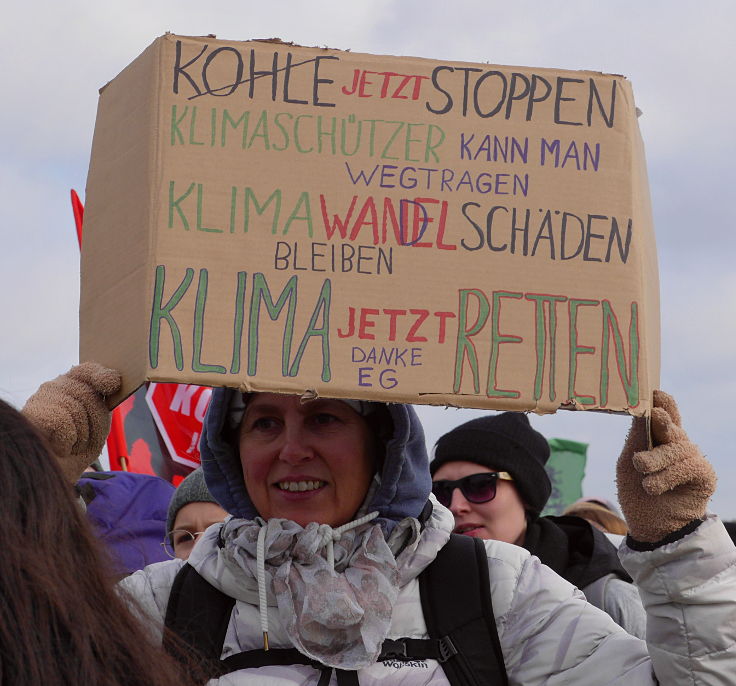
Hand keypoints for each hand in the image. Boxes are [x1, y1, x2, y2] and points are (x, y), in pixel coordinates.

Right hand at [22, 363, 120, 481]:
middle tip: (84, 441)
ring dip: (81, 436)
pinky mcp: (30, 415)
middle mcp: (53, 388)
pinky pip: (61, 421)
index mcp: (71, 386)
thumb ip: (104, 401)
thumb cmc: (77, 449)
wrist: (54, 477)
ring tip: (70, 445)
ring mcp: (39, 400)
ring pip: (76, 409)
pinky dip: (66, 441)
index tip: (112, 383)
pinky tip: (59, 448)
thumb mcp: (97, 424)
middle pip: (88, 394)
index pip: (86, 371)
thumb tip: (112, 380)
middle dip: (96, 423)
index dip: (100, 374)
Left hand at [616, 390, 715, 542]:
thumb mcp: (627, 463)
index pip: (664, 413)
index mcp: (658, 438)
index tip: (655, 391)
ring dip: (656, 460)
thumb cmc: (636, 492)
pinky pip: (689, 466)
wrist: (650, 527)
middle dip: (663, 421)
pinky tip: (653, 486)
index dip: (663, 402)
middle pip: (672, 427)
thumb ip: (636, 438)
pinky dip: (669, 475)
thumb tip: (640, 409)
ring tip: (642, 471)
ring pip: (677, 448)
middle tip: (654, 416)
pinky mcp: (703, 475)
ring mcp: (691, 459)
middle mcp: (677, 445)